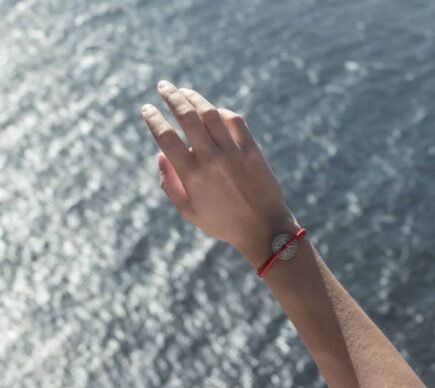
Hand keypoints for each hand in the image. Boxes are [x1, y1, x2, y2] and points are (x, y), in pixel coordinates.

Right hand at [141, 80, 298, 267]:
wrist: (263, 229)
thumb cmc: (224, 223)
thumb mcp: (189, 212)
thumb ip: (170, 184)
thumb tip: (160, 155)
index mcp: (192, 175)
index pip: (166, 137)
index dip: (153, 119)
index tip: (147, 109)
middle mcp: (211, 159)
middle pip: (186, 116)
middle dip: (171, 96)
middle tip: (163, 86)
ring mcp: (233, 153)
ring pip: (210, 113)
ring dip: (194, 98)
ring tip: (184, 91)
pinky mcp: (252, 150)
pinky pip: (235, 121)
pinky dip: (222, 112)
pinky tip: (214, 111)